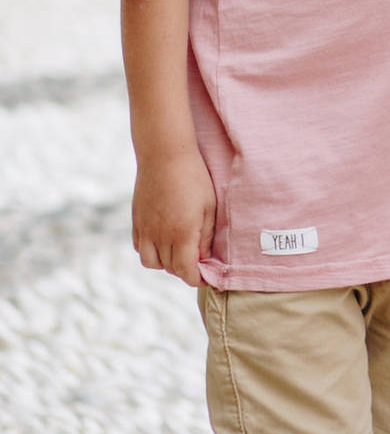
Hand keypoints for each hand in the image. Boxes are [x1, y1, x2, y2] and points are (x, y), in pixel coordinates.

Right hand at [132, 145, 215, 284]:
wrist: (164, 154)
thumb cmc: (194, 178)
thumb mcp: (209, 207)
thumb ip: (206, 237)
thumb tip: (204, 259)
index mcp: (182, 233)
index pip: (186, 271)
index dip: (196, 279)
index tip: (206, 277)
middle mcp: (160, 236)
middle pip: (170, 269)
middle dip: (185, 270)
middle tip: (197, 262)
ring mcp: (145, 229)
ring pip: (151, 263)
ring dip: (165, 263)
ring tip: (178, 252)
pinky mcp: (136, 221)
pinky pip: (140, 248)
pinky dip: (151, 251)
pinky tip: (163, 241)